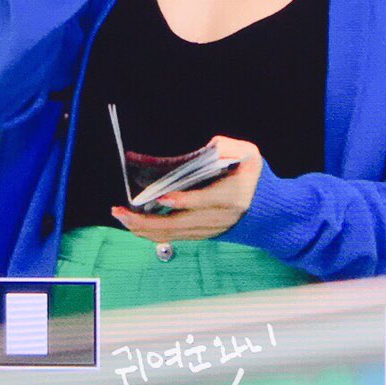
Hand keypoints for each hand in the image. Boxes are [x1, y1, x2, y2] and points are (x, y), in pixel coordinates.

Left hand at [111, 135, 263, 241]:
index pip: (205, 202)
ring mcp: (208, 230)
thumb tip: (210, 147)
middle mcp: (218, 219)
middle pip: (179, 224)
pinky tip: (134, 225)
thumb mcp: (249, 155)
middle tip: (122, 211)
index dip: (184, 201)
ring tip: (121, 216)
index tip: (162, 196)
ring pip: (172, 234)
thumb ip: (230, 147)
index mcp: (232, 198)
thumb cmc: (252, 175)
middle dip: (147, 221)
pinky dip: (151, 233)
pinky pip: (172, 238)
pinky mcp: (201, 235)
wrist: (265, 208)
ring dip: (143, 228)